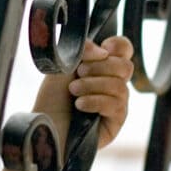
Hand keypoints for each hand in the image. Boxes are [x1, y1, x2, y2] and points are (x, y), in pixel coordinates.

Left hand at [34, 36, 133, 150]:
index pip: (124, 50)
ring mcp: (117, 103)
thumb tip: (104, 52)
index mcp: (103, 67)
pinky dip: (95, 101)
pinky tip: (79, 105)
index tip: (103, 49)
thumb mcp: (64, 66)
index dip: (118, 45)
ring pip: (119, 86)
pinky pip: (115, 105)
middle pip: (126, 67)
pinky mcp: (116, 122)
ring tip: (73, 90)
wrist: (44, 125)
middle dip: (100, 67)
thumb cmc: (52, 97)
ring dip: (93, 85)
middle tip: (79, 72)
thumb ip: (83, 51)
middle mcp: (113, 84)